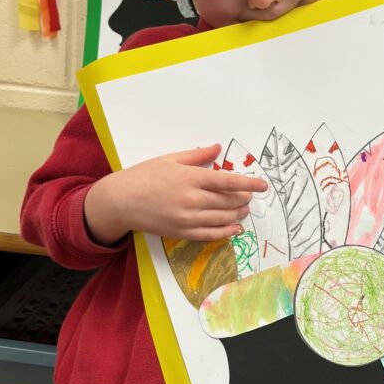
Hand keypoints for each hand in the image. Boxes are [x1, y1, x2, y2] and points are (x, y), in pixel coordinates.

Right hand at [84, 144, 267, 245]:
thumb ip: (197, 156)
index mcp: (191, 178)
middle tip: (250, 196)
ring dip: (238, 214)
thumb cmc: (144, 176)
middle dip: (243, 199)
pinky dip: (226, 232)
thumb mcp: (171, 159)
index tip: (263, 186)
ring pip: (222, 218)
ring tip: (244, 209)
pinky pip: (210, 234)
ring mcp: (187, 218)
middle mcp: (192, 199)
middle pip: (228, 201)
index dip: (249, 184)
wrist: (120, 201)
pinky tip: (235, 228)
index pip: (228, 182)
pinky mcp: (182, 232)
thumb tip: (218, 149)